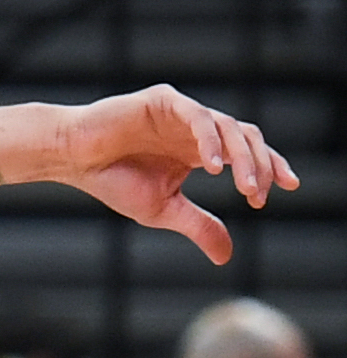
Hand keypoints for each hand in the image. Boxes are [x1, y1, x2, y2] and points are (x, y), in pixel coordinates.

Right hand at [49, 84, 297, 262]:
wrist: (70, 158)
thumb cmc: (111, 180)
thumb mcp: (163, 210)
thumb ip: (198, 225)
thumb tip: (227, 256)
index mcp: (198, 149)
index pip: (247, 152)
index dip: (270, 166)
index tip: (286, 188)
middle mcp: (196, 128)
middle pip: (246, 138)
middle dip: (261, 164)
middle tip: (259, 194)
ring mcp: (183, 111)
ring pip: (228, 127)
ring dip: (242, 157)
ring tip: (245, 186)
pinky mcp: (165, 100)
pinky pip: (198, 117)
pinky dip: (209, 140)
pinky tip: (213, 166)